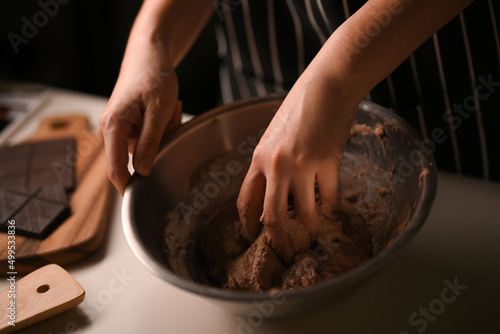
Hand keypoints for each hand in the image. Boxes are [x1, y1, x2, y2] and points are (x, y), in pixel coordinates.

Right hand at [98, 48, 180, 194]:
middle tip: (172, 120)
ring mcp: (117, 130)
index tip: (144, 201)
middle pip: (135, 160)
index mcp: (113, 127)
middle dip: (159, 148)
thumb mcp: (159, 110)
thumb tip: (143, 172)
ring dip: (163, 137)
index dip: (129, 187)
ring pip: (144, 151)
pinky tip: (166, 113)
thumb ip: (150, 142)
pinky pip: (146, 141)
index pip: (116, 169)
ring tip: (170, 111)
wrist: (148, 58)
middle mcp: (109, 131)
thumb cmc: (153, 78)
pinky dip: (160, 131)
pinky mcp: (126, 129)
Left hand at [237, 72, 356, 258]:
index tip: (253, 235)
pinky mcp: (327, 164)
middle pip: (271, 217)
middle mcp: (276, 166)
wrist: (327, 85)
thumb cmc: (300, 105)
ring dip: (310, 230)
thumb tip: (275, 188)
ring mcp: (301, 166)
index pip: (245, 201)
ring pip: (303, 214)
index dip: (247, 224)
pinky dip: (331, 208)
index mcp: (258, 158)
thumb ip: (271, 161)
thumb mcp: (274, 133)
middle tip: (283, 252)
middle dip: (277, 240)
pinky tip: (333, 210)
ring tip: (314, 236)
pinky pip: (328, 198)